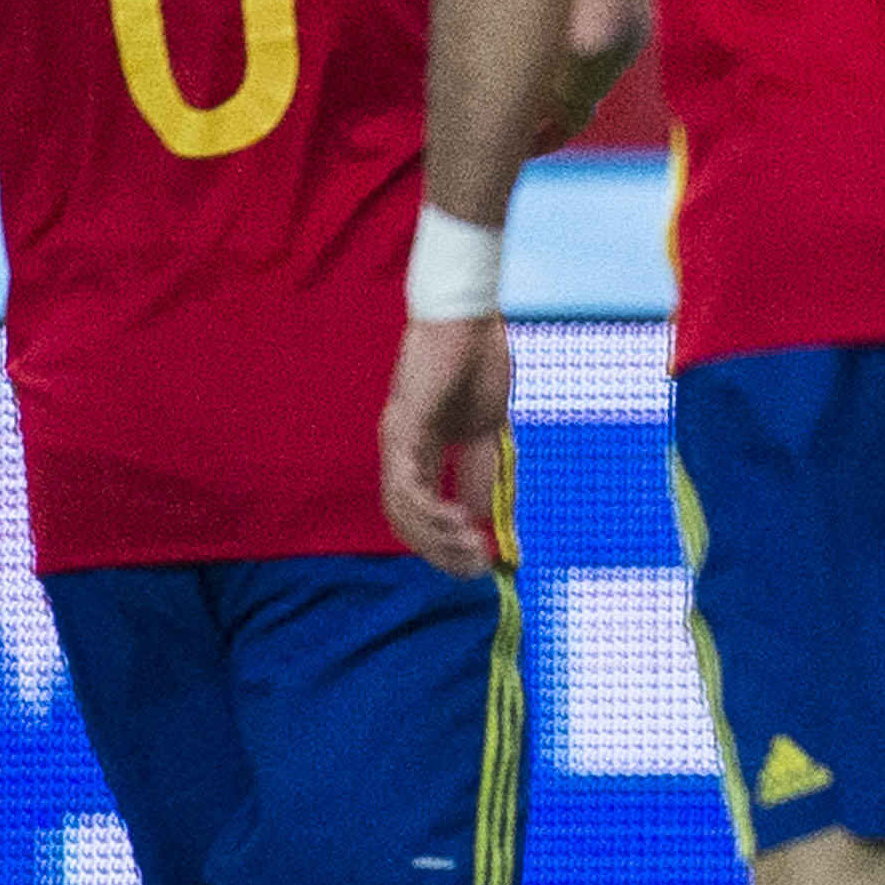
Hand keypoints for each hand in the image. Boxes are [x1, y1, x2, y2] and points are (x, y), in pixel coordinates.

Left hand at [377, 316, 513, 579]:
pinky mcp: (405, 427)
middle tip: (478, 568)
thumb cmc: (477, 360)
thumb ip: (482, 471)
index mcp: (418, 448)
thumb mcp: (486, 429)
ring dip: (437, 539)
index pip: (420, 510)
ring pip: (402, 511)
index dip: (446, 542)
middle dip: (441, 552)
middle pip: (405, 520)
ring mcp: (398, 439)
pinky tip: (461, 524)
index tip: (482, 562)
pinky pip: (408, 485)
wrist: (469, 316)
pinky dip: (431, 512)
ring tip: (473, 550)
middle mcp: (400, 448)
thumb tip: (484, 517)